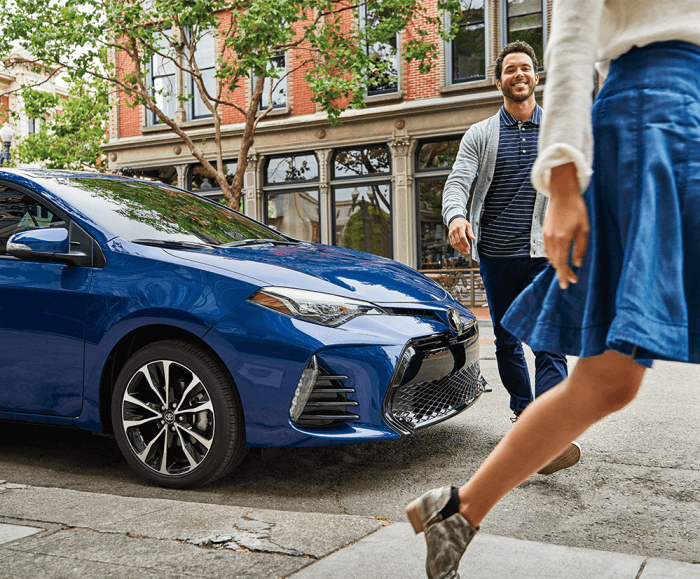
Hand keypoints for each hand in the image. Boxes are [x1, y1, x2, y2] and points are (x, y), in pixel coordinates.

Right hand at [448, 217, 475, 254]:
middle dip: (463, 248)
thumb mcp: (468, 225)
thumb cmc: (462, 222)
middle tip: (467, 251)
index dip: (465, 243)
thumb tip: (474, 239)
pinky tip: (460, 249)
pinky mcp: (449, 236)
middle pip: (458, 241)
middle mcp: (454, 231)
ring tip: (464, 251)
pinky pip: (452, 243)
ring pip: (454, 243)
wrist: (454, 219)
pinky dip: (456, 247)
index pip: (462, 237)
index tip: (468, 248)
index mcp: (460, 227)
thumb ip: (471, 232)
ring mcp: (451, 233)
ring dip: (459, 249)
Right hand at [544, 163, 589, 289]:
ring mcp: (546, 235)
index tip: (569, 284)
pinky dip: (553, 256)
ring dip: (557, 265)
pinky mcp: (544, 231)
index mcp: (562, 239)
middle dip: (562, 272)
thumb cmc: (576, 209)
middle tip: (571, 279)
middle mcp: (551, 239)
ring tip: (566, 270)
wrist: (563, 194)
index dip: (565, 275)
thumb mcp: (584, 229)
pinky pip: (547, 249)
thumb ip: (581, 248)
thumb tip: (578, 263)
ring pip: (550, 257)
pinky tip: (559, 257)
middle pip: (555, 262)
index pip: (562, 263)